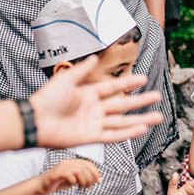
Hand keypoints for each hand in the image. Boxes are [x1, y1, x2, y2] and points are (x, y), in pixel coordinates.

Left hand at [29, 56, 163, 147]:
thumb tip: (93, 57)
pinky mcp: (91, 137)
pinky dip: (127, 133)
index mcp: (89, 93)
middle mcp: (94, 108)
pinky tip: (141, 129)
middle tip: (157, 96)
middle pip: (123, 104)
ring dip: (140, 119)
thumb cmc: (47, 99)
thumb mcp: (65, 79)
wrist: (35, 121)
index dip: (128, 83)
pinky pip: (113, 135)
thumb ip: (82, 70)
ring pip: (122, 121)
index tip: (143, 79)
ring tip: (157, 117)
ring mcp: (94, 123)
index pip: (113, 87)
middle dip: (140, 101)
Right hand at [39, 158, 100, 194]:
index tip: (98, 181)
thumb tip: (98, 179)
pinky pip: (69, 175)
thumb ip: (84, 178)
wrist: (42, 186)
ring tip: (82, 187)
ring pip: (79, 171)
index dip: (95, 172)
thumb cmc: (58, 182)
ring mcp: (61, 166)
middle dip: (90, 178)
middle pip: (85, 167)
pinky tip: (73, 185)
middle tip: (89, 187)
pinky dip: (74, 181)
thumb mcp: (74, 179)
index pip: (88, 163)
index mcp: (72, 161)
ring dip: (83, 181)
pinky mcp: (56, 173)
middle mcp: (68, 162)